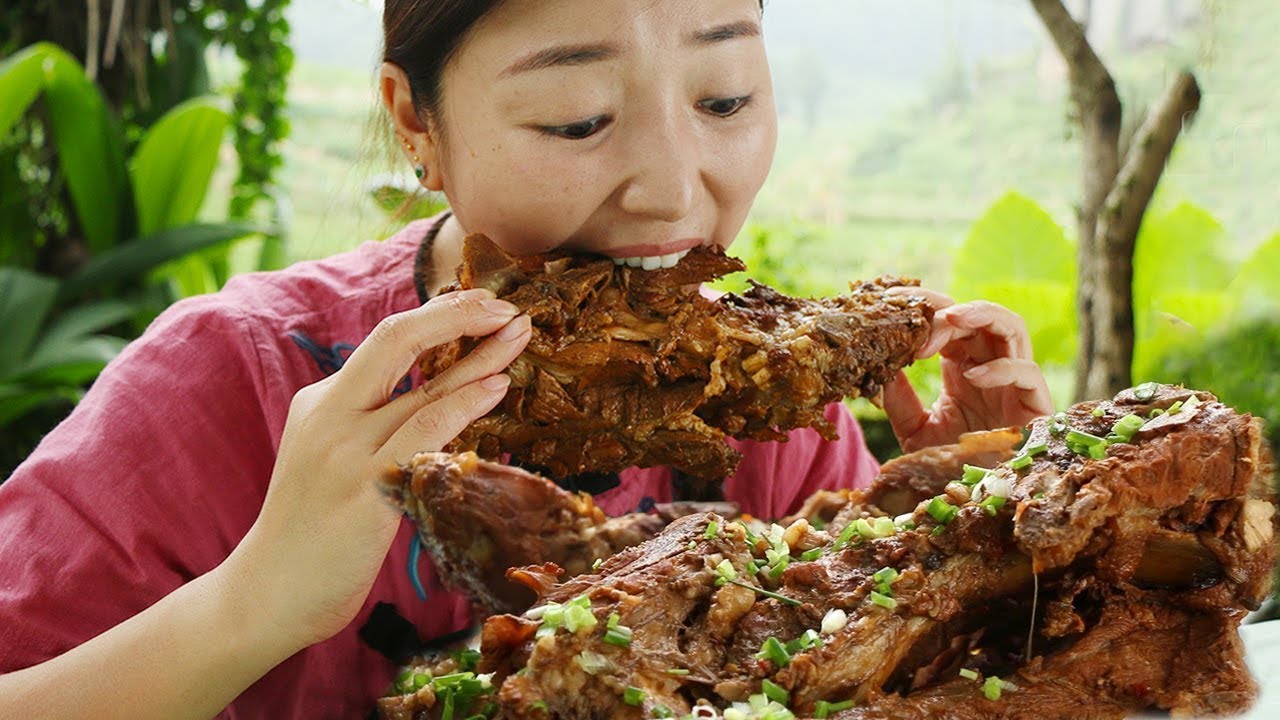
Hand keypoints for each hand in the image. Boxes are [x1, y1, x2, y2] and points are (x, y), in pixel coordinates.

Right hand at [225, 288, 531, 648]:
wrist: (267, 594)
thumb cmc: (314, 530)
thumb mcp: (333, 458)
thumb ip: (371, 424)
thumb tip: (437, 397)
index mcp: (322, 402)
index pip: (386, 340)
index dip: (438, 315)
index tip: (481, 304)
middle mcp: (330, 414)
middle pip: (396, 339)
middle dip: (455, 313)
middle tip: (504, 304)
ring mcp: (345, 449)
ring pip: (421, 384)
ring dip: (479, 355)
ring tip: (519, 334)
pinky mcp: (364, 488)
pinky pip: (423, 432)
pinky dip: (464, 403)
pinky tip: (497, 386)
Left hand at [882, 288, 1052, 452]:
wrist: (979, 501)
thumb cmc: (952, 465)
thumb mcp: (914, 430)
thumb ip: (899, 400)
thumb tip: (880, 366)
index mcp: (962, 366)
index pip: (949, 322)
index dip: (924, 308)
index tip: (891, 303)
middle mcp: (990, 367)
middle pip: (978, 316)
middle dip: (946, 309)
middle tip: (916, 318)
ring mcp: (1015, 383)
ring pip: (1012, 327)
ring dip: (981, 315)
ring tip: (950, 319)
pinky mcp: (1036, 404)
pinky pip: (1027, 371)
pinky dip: (1001, 368)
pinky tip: (971, 377)